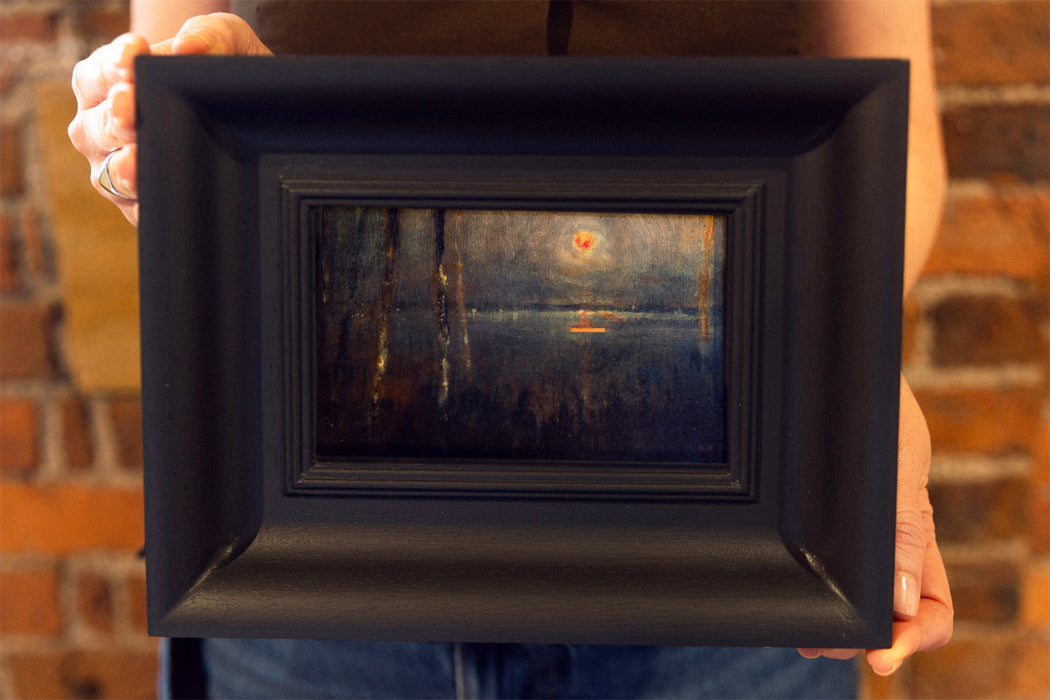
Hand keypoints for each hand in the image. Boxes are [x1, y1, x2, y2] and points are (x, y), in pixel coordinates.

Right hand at [69, 13, 271, 225]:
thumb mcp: (229, 44)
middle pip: (96, 126)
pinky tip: (163, 201)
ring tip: (137, 160)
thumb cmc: (225, 73)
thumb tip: (188, 47)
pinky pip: (139, 211)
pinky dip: (148, 207)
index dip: (111, 66)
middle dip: (115, 117)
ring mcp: (117, 169)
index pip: (96, 74)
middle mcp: (101, 127)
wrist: (252, 122)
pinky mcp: (140, 206)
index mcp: (107, 82)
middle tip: (131, 109)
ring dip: (122, 167)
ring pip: (108, 173)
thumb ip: (212, 34)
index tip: (133, 58)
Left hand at [798, 375, 953, 674]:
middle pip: (887, 614)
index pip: (931, 608)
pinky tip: (789, 599)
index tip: (884, 654)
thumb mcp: (898, 460)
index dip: (914, 637)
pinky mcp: (815, 520)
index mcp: (918, 532)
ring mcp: (850, 533)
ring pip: (849, 596)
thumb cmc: (874, 403)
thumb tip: (904, 604)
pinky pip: (817, 567)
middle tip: (824, 646)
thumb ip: (903, 526)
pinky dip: (806, 591)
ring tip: (805, 637)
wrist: (834, 359)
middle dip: (861, 639)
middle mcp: (886, 540)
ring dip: (831, 622)